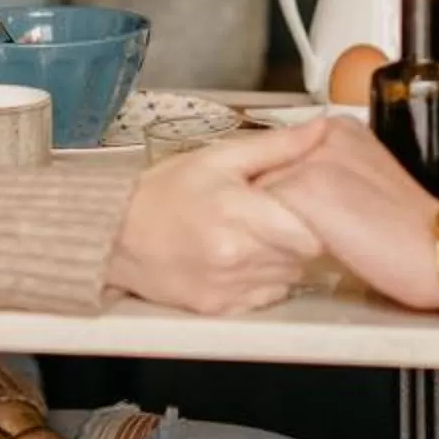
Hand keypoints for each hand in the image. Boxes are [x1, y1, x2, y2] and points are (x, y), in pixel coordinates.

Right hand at [105, 121, 331, 314]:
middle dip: (298, 235)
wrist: (115, 237)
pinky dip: (264, 280)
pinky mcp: (221, 310)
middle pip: (303, 256)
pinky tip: (242, 260)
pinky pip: (265, 297)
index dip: (314, 218)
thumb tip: (323, 128)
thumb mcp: (219, 158)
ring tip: (257, 236)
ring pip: (288, 277)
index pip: (311, 233)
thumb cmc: (167, 190)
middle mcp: (238, 259)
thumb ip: (276, 146)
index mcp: (240, 215)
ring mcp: (230, 289)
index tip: (302, 204)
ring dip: (283, 258)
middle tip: (277, 216)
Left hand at [259, 121, 438, 312]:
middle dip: (274, 201)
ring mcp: (313, 159)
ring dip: (268, 221)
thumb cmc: (407, 230)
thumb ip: (329, 170)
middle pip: (266, 171)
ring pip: (259, 195)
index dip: (285, 189)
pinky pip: (263, 216)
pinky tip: (303, 251)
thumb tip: (287, 187)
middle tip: (306, 233)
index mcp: (342, 128)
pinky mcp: (304, 190)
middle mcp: (325, 133)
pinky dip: (273, 238)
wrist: (438, 252)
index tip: (306, 214)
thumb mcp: (369, 179)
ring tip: (304, 242)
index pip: (282, 153)